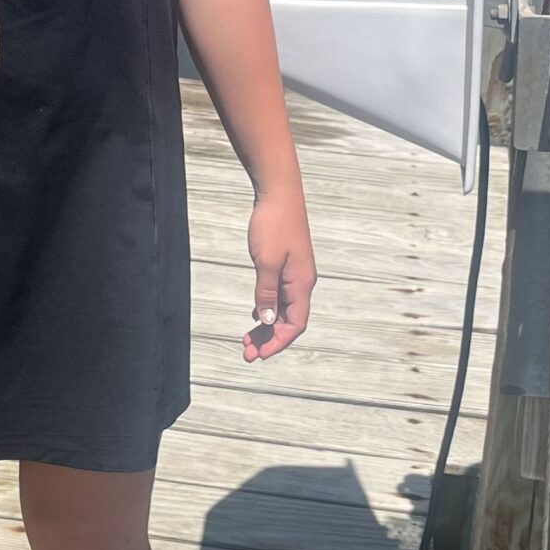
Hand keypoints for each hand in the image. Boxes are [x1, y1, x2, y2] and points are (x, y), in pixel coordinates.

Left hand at [243, 186, 315, 361]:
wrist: (279, 193)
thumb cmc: (273, 225)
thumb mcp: (265, 262)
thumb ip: (266, 292)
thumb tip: (268, 319)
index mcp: (301, 284)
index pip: (294, 325)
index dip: (278, 342)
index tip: (259, 355)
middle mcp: (302, 282)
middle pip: (289, 321)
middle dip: (269, 339)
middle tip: (247, 353)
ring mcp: (296, 273)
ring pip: (284, 309)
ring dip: (267, 326)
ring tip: (248, 339)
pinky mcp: (288, 264)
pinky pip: (280, 295)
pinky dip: (268, 308)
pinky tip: (257, 313)